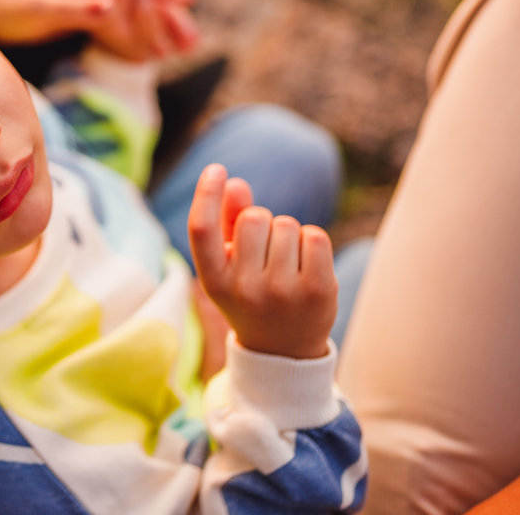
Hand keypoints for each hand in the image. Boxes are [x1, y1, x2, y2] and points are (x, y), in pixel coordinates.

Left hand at [0, 0, 197, 53]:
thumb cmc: (5, 1)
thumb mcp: (39, 6)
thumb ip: (76, 7)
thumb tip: (110, 6)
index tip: (183, 10)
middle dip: (168, 11)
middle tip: (192, 39)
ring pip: (135, 1)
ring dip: (158, 21)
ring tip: (183, 44)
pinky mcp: (83, 5)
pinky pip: (120, 14)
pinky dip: (138, 27)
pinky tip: (155, 41)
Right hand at [188, 164, 336, 359]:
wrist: (283, 349)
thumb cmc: (251, 295)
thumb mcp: (229, 264)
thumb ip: (227, 223)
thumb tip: (235, 183)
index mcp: (214, 281)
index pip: (202, 229)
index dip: (207, 194)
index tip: (216, 169)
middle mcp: (244, 288)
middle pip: (254, 217)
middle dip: (261, 221)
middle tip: (263, 252)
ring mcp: (282, 291)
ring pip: (286, 224)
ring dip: (287, 235)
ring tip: (284, 265)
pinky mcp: (317, 290)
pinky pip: (314, 236)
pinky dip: (311, 241)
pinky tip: (305, 265)